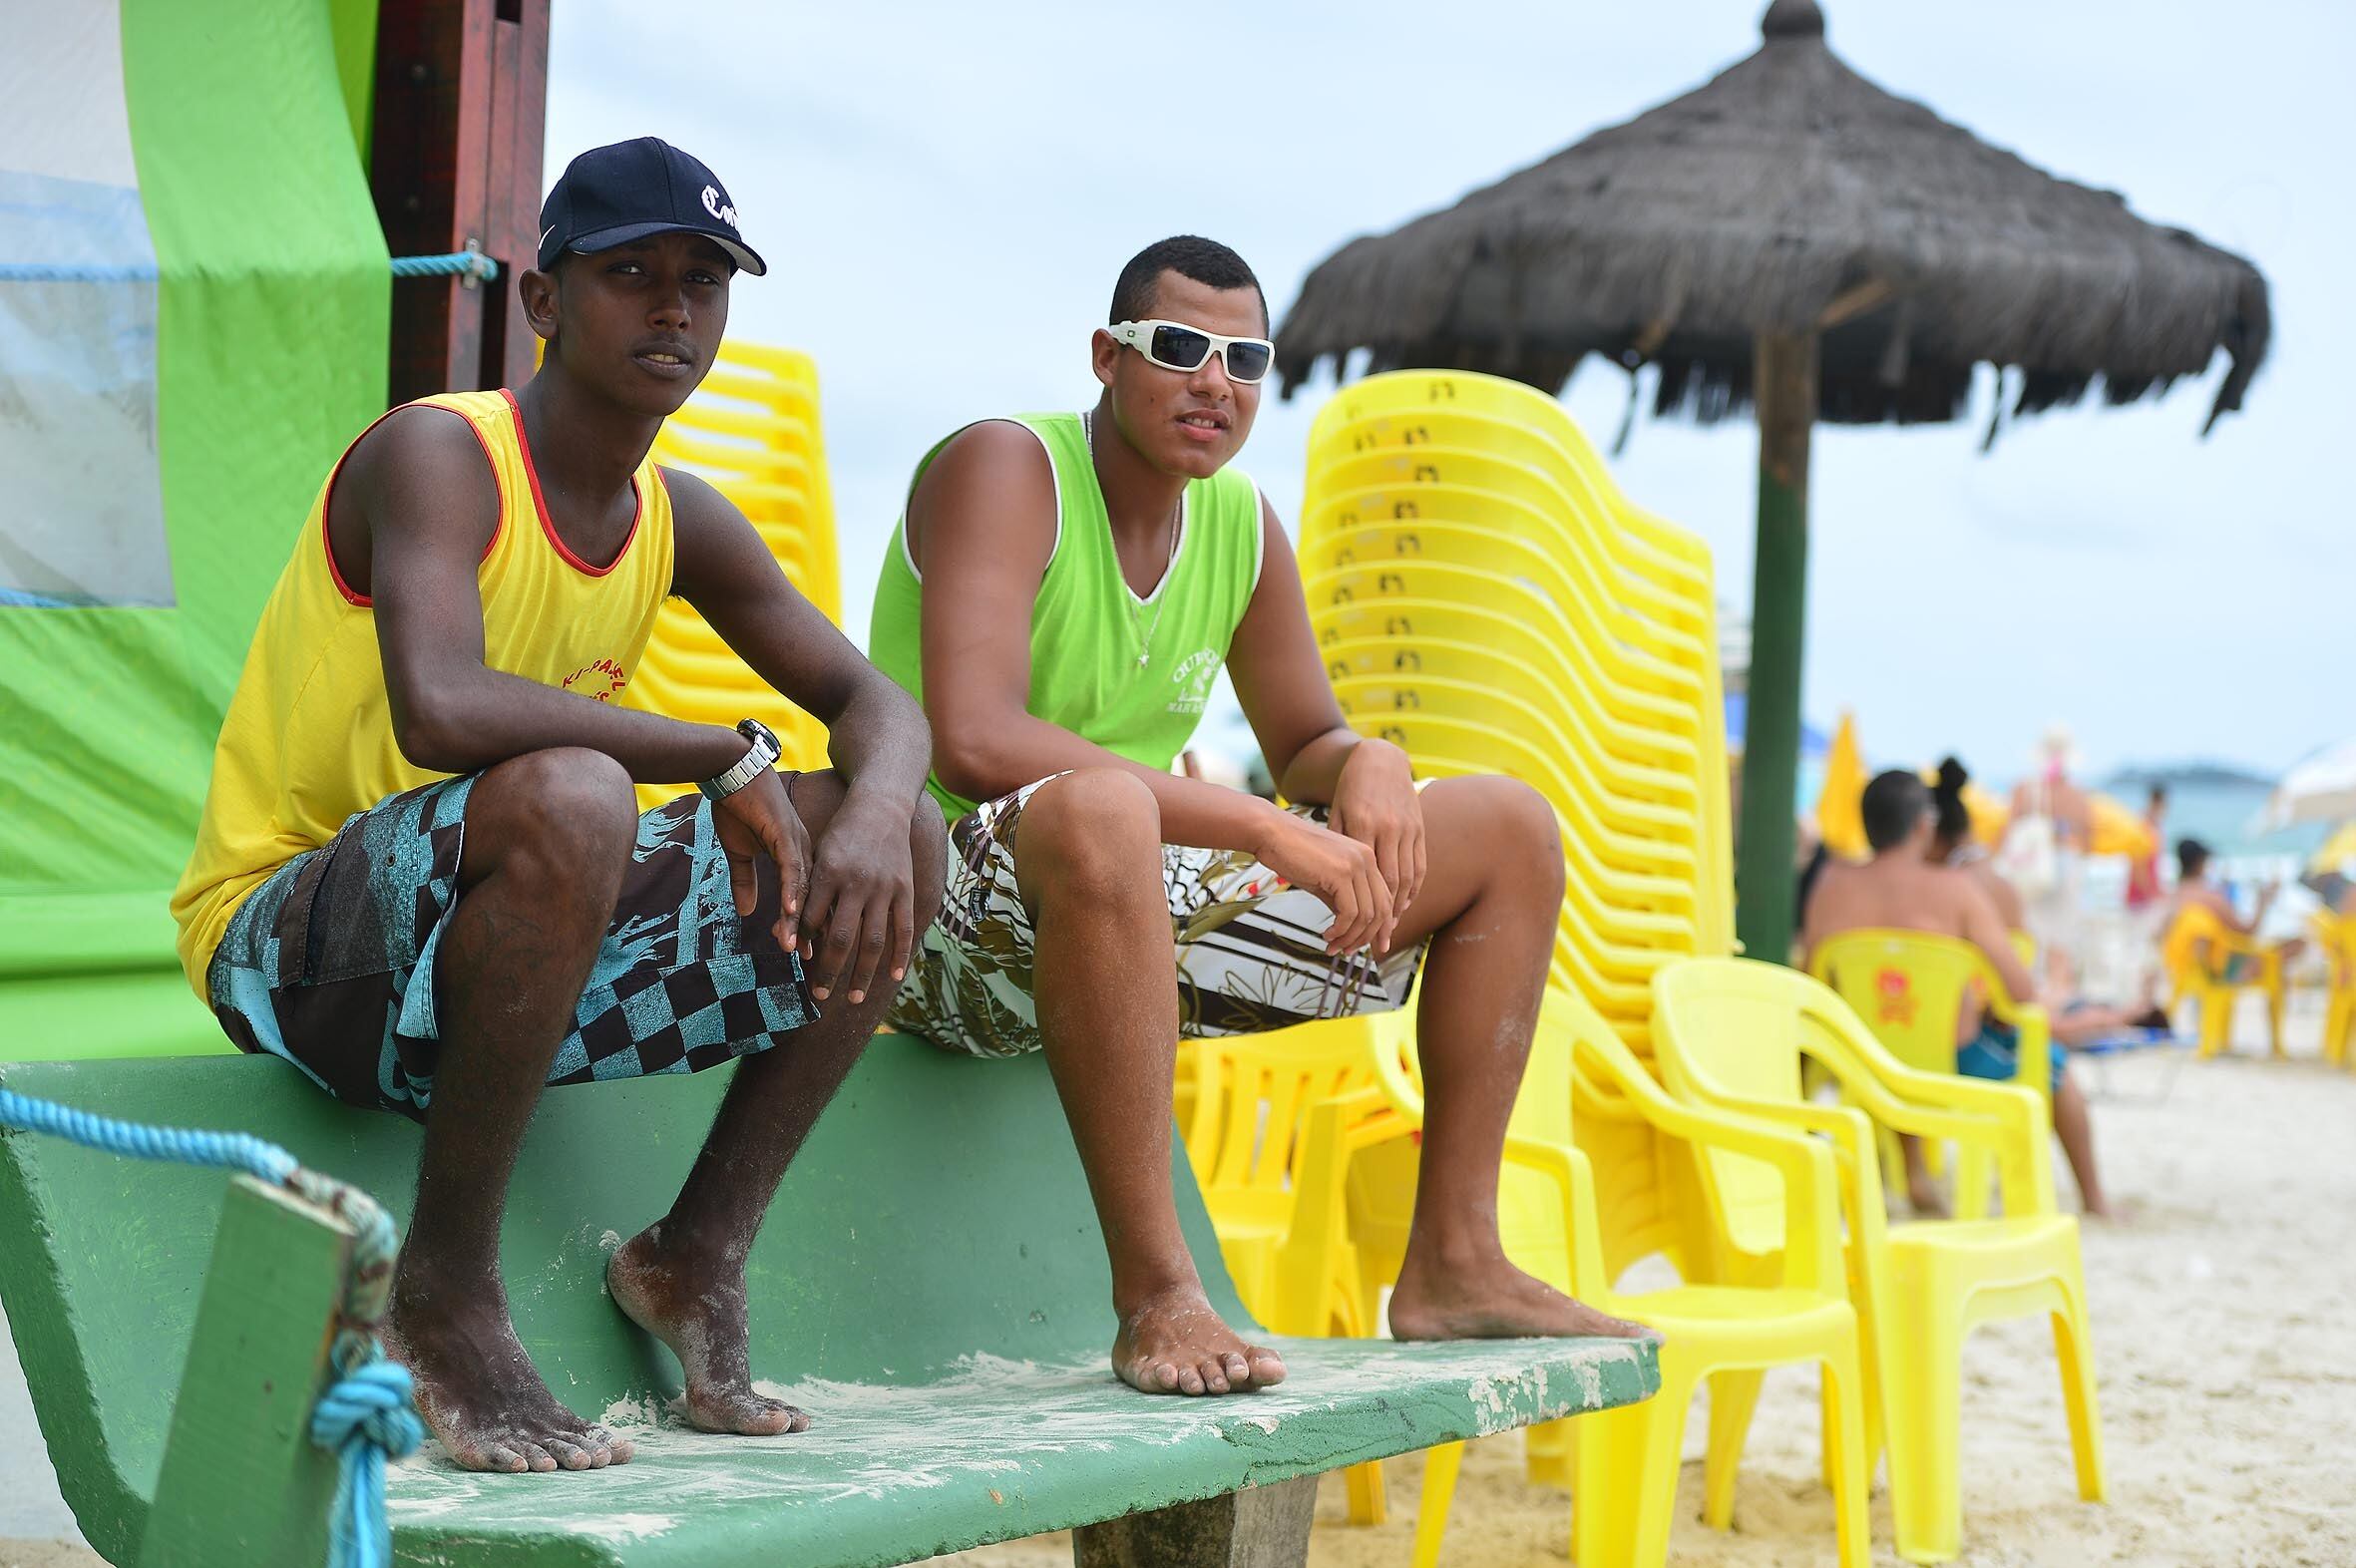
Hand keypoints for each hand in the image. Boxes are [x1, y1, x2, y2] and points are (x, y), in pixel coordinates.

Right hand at [713, 769, 812, 956]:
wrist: (731, 770)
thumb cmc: (737, 806)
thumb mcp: (739, 852)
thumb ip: (745, 881)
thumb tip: (747, 911)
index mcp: (795, 855)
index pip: (802, 897)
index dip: (802, 924)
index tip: (802, 951)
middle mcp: (802, 851)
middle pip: (809, 898)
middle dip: (807, 930)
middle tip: (807, 959)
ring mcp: (795, 842)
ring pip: (801, 889)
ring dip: (798, 919)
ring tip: (795, 947)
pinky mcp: (784, 833)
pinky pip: (790, 867)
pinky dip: (791, 890)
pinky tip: (790, 911)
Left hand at [800, 789, 918, 1005]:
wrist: (880, 807)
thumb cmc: (841, 835)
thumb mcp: (817, 855)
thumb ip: (808, 893)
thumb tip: (791, 933)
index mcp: (829, 873)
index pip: (812, 919)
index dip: (803, 945)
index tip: (798, 967)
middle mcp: (857, 883)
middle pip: (841, 938)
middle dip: (829, 971)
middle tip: (819, 995)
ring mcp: (884, 888)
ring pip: (873, 941)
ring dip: (862, 975)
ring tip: (853, 997)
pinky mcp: (905, 890)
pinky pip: (903, 929)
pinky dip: (899, 956)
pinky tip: (893, 978)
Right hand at [1254, 809, 1397, 956]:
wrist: (1271, 833)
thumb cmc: (1292, 853)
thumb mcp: (1324, 879)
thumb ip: (1342, 900)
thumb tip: (1351, 928)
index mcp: (1366, 857)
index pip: (1385, 898)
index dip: (1381, 927)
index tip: (1373, 946)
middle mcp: (1366, 859)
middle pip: (1381, 909)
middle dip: (1367, 937)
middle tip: (1348, 951)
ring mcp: (1356, 864)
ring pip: (1367, 915)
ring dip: (1350, 938)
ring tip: (1333, 946)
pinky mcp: (1341, 873)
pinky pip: (1350, 913)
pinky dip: (1340, 931)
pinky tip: (1327, 934)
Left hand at [1328, 739, 1425, 914]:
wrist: (1380, 759)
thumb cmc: (1351, 789)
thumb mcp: (1336, 814)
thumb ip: (1336, 845)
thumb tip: (1326, 881)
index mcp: (1363, 825)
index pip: (1367, 877)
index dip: (1364, 907)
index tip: (1355, 930)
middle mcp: (1389, 828)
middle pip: (1391, 883)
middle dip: (1384, 917)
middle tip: (1376, 941)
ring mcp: (1407, 828)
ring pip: (1409, 877)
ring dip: (1401, 907)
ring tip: (1390, 928)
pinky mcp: (1420, 828)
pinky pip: (1420, 865)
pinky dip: (1414, 889)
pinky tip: (1405, 904)